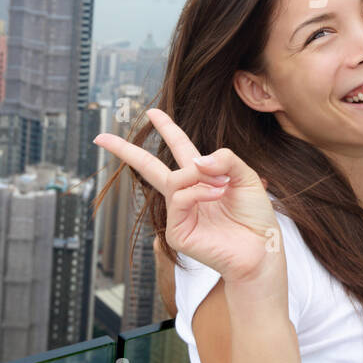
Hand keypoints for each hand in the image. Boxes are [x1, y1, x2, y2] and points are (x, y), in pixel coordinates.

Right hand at [93, 108, 282, 288]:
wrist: (262, 249)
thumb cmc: (255, 217)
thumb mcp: (246, 177)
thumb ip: (224, 159)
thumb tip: (195, 160)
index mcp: (202, 177)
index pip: (179, 148)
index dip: (167, 129)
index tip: (152, 113)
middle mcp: (186, 194)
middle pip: (148, 167)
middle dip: (125, 151)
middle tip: (101, 138)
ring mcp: (178, 214)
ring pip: (174, 180)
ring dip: (199, 177)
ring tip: (223, 185)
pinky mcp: (176, 232)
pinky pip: (180, 199)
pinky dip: (199, 192)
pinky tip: (217, 194)